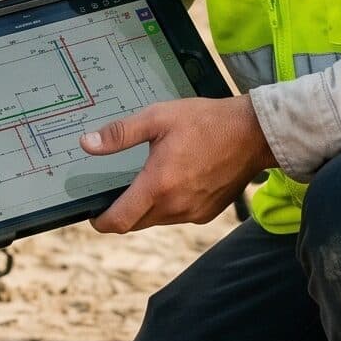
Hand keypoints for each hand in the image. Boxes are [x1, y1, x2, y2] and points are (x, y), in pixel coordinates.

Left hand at [82, 95, 273, 235]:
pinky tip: (175, 180)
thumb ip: (120, 134)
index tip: (94, 213)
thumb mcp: (158, 117)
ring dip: (146, 208)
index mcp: (158, 185)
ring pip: (156, 220)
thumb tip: (88, 143)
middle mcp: (175, 206)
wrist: (253, 134)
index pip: (119, 221)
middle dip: (122, 211)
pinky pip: (177, 217)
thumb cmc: (207, 122)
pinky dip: (169, 205)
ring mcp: (193, 213)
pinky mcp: (207, 214)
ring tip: (150, 179)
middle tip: (117, 189)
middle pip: (135, 223)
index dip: (101, 221)